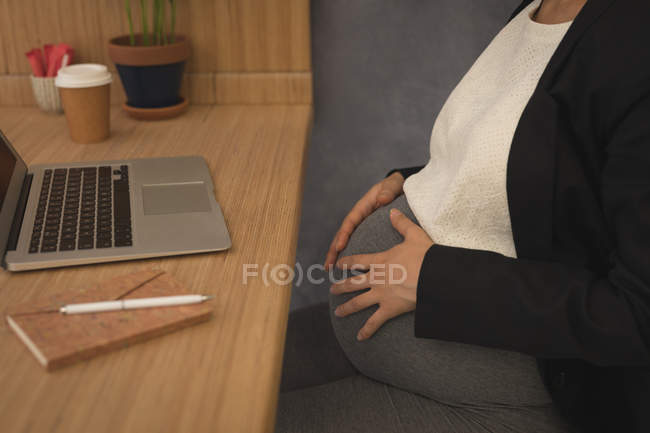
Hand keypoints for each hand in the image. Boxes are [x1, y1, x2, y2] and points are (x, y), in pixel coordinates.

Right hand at [324, 172, 404, 268]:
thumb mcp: (392, 185)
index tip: (339, 247)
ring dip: (337, 254)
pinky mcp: (368, 231)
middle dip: (334, 249)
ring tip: (330, 268)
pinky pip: (357, 243)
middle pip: (343, 234)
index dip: (343, 234)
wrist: (400, 188)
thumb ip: (388, 191)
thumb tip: (382, 199)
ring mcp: (362, 225)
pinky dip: (350, 253)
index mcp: (363, 207)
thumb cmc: (394, 186)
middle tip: (328, 264)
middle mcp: (360, 217)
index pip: (350, 222)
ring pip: (347, 240)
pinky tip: (349, 266)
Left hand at [330, 208, 433, 339]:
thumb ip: (401, 224)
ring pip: (358, 302)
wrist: (434, 276)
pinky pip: (375, 321)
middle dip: (341, 286)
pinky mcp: (389, 309)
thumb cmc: (426, 255)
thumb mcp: (414, 235)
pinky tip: (359, 337)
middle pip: (353, 283)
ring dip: (346, 308)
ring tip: (338, 312)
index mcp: (381, 260)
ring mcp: (381, 294)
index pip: (358, 261)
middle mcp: (376, 278)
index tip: (338, 264)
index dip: (347, 262)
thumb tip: (393, 211)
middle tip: (332, 289)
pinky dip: (367, 330)